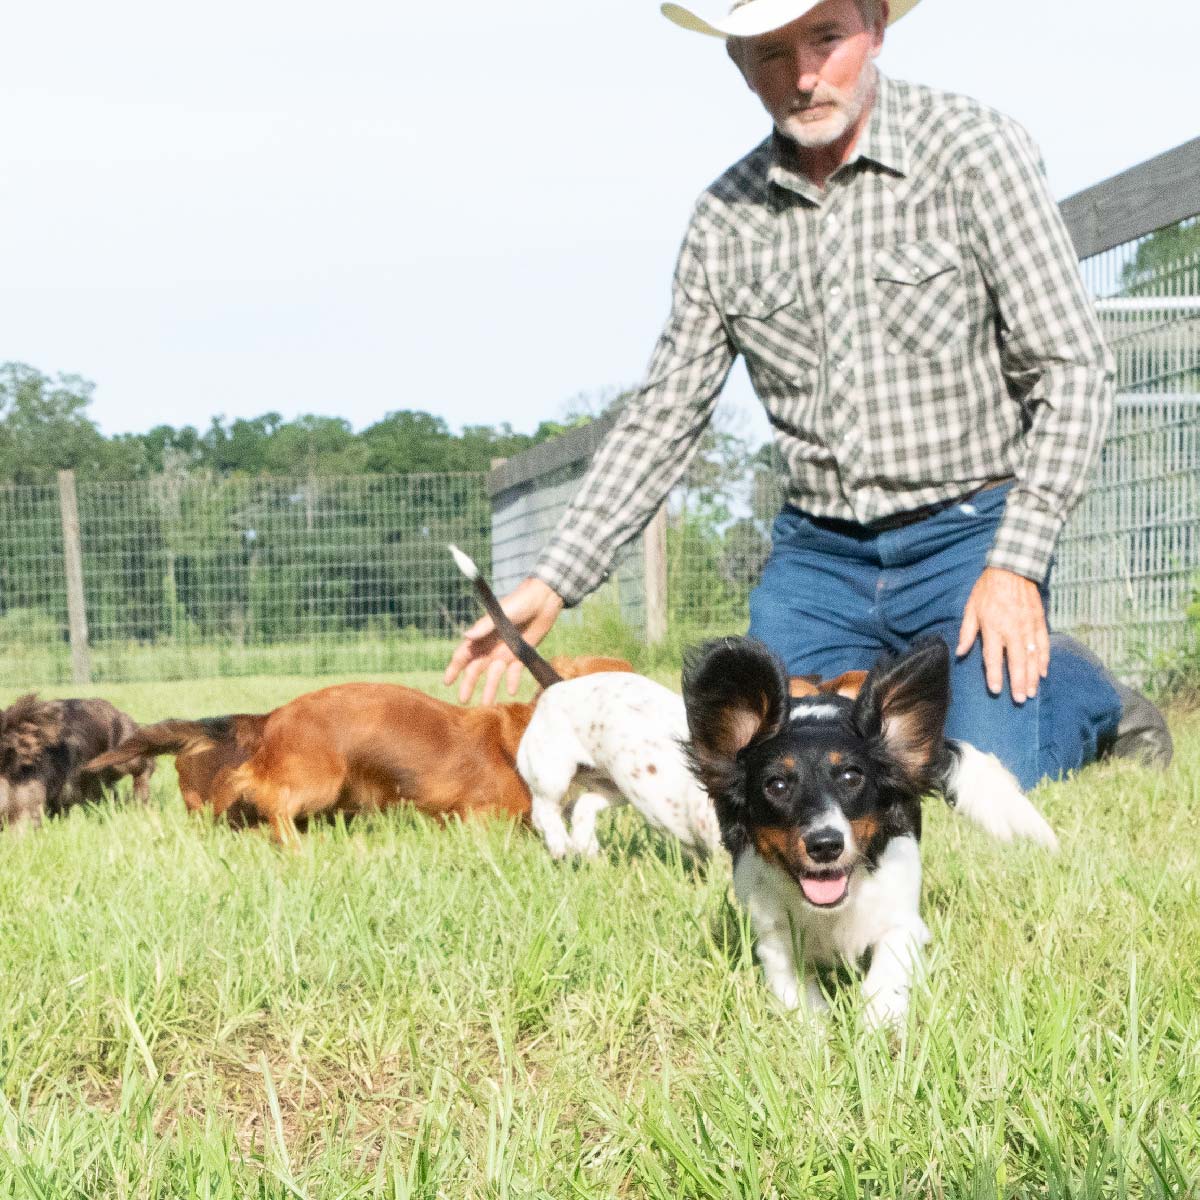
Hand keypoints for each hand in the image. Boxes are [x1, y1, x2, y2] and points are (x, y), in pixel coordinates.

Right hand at [443, 576, 563, 703]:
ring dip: (490, 688)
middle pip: (476, 669)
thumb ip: (483, 627)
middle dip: (468, 684)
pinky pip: (514, 671)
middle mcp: (491, 646)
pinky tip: (510, 691)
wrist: (543, 600)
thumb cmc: (518, 602)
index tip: (447, 682)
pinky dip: (512, 681)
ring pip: (494, 674)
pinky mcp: (521, 653)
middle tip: (463, 700)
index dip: (454, 668)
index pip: (464, 654)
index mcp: (482, 636)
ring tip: (488, 704)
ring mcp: (505, 651)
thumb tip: (465, 637)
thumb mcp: (499, 614)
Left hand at [956, 567, 1048, 703]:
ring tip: (1032, 692)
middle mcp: (1012, 630)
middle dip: (1019, 682)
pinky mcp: (1039, 621)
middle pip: (1016, 661)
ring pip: (1032, 656)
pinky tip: (1043, 672)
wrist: (1012, 569)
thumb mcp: (970, 609)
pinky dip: (1044, 659)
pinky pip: (1043, 644)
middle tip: (1020, 700)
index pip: (993, 657)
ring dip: (1033, 676)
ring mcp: (1028, 627)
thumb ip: (967, 632)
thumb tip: (960, 652)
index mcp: (992, 627)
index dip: (995, 675)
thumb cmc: (987, 590)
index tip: (996, 690)